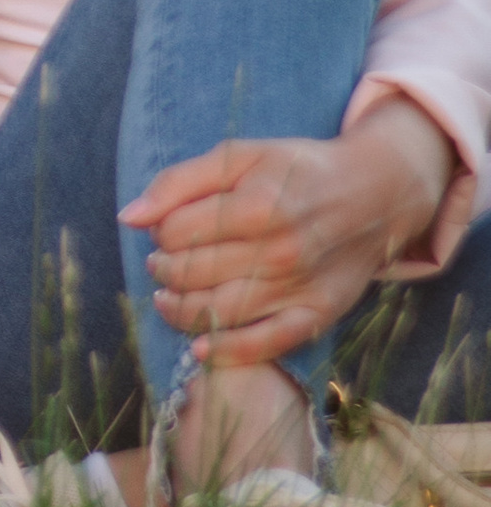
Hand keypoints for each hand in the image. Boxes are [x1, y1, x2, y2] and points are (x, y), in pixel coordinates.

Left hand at [123, 104, 454, 371]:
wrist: (377, 193)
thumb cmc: (298, 170)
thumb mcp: (240, 155)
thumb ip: (179, 181)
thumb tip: (129, 216)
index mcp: (259, 204)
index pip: (176, 232)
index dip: (159, 232)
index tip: (165, 228)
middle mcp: (280, 251)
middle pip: (192, 274)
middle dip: (164, 269)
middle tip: (163, 262)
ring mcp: (300, 288)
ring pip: (218, 313)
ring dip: (179, 309)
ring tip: (169, 296)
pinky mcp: (317, 315)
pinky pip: (264, 345)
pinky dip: (225, 352)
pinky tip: (199, 347)